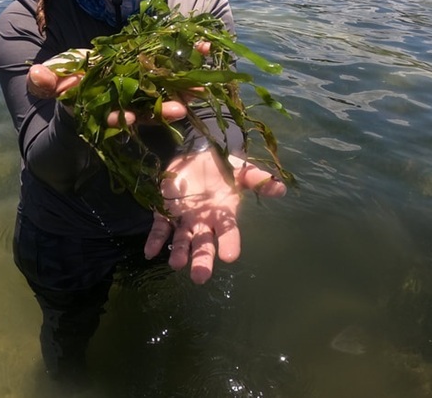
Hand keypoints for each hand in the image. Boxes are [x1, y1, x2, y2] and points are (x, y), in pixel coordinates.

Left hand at [143, 149, 286, 283]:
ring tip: (177, 265)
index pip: (228, 232)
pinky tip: (150, 252)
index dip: (229, 243)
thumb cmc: (221, 166)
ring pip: (181, 241)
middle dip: (202, 260)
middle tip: (200, 277)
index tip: (230, 256)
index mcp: (223, 214)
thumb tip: (280, 188)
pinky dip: (155, 240)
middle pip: (203, 244)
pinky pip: (160, 229)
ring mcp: (183, 219)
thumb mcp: (240, 169)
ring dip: (179, 253)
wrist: (196, 153)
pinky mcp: (165, 211)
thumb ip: (256, 178)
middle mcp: (203, 222)